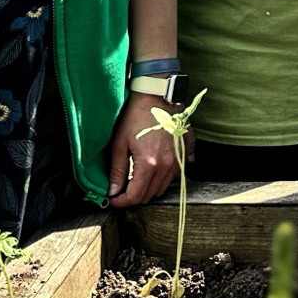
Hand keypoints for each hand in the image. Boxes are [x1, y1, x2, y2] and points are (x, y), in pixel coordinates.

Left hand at [107, 93, 181, 207]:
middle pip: (151, 194)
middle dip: (135, 196)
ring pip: (164, 186)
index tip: (113, 199)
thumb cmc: (136, 116)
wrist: (157, 96)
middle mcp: (167, 165)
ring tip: (137, 179)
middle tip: (122, 189)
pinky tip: (157, 169)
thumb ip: (117, 171)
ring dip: (150, 187)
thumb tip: (112, 191)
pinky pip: (177, 173)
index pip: (136, 196)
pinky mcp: (185, 151)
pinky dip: (166, 176)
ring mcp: (178, 159)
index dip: (122, 202)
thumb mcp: (120, 144)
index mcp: (149, 164)